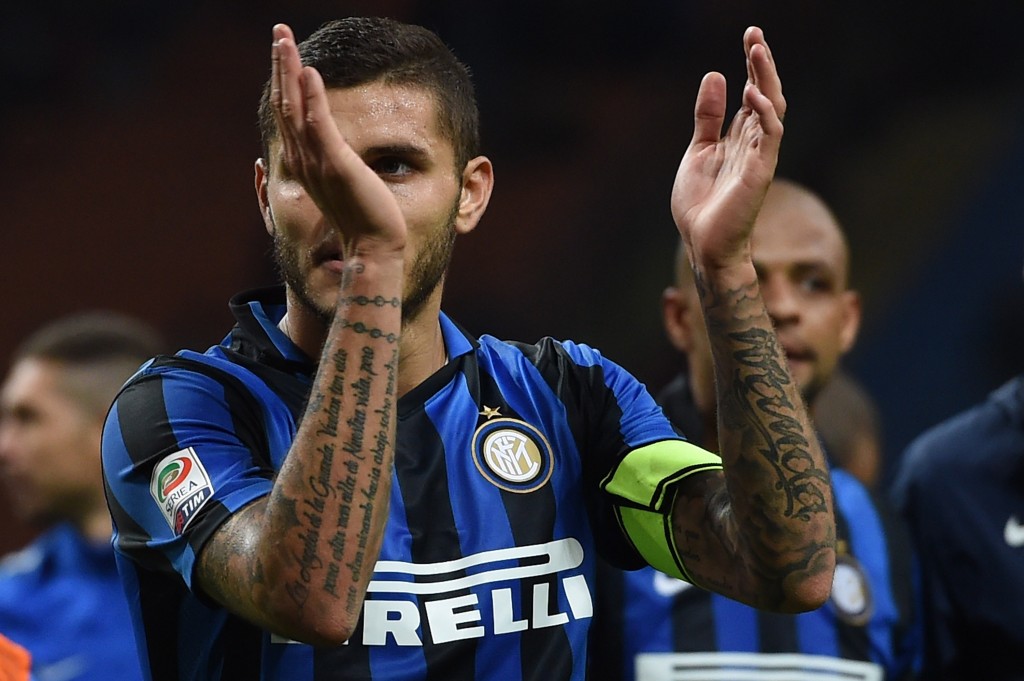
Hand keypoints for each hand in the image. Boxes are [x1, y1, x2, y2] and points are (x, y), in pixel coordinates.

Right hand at [270, 23, 406, 255]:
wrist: (372, 249)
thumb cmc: (361, 218)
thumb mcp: (340, 183)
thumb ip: (328, 161)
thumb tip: (325, 148)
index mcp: (304, 161)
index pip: (289, 111)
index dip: (284, 79)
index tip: (283, 51)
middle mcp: (304, 159)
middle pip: (285, 102)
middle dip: (280, 65)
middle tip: (278, 31)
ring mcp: (317, 162)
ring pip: (295, 107)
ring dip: (289, 70)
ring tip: (284, 40)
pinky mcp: (336, 165)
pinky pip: (319, 125)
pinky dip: (312, 97)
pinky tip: (310, 70)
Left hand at [670, 26, 783, 272]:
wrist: (703, 244)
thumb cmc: (702, 205)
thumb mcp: (699, 151)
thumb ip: (707, 117)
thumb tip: (714, 75)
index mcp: (740, 138)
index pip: (753, 93)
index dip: (752, 65)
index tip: (750, 35)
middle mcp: (754, 143)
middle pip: (766, 95)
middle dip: (762, 65)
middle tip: (754, 35)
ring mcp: (759, 157)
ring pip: (772, 110)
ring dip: (766, 80)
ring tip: (756, 51)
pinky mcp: (759, 173)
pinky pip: (770, 138)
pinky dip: (765, 114)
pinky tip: (753, 93)